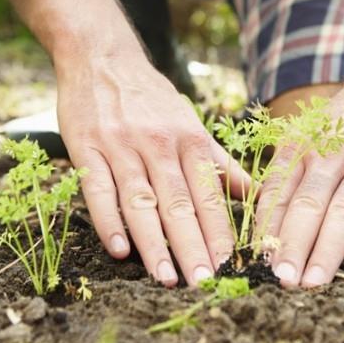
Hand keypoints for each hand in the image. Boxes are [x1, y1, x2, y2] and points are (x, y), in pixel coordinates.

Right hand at [56, 52, 248, 286]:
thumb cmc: (153, 100)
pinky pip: (99, 189)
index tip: (231, 267)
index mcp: (190, 142)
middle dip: (194, 246)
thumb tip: (255, 194)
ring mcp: (123, 147)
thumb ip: (220, 163)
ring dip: (154, 243)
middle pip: (180, 204)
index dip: (220, 234)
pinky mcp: (88, 148)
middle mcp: (160, 145)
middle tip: (205, 282)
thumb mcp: (192, 125)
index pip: (209, 196)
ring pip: (142, 201)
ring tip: (166, 278)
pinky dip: (109, 220)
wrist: (104, 59)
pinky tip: (120, 250)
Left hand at [257, 89, 343, 287]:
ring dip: (327, 250)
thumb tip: (264, 231)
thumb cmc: (340, 127)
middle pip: (309, 204)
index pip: (279, 192)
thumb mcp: (304, 138)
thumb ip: (286, 177)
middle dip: (293, 245)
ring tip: (312, 282)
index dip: (268, 228)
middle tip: (283, 280)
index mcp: (301, 145)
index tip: (260, 262)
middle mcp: (332, 152)